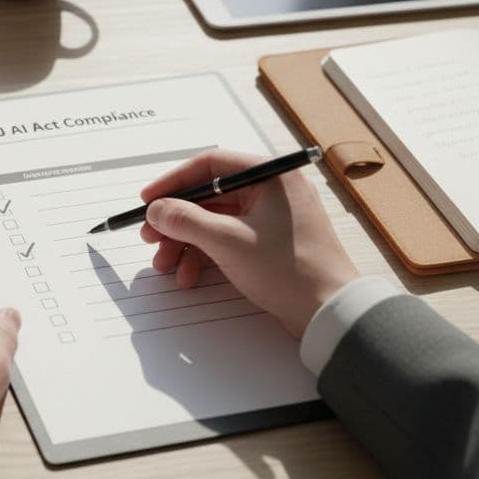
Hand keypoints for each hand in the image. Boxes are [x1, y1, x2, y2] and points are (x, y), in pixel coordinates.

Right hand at [139, 148, 359, 337]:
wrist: (329, 313)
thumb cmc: (289, 271)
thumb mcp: (227, 242)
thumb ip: (185, 220)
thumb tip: (156, 209)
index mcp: (270, 177)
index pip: (210, 165)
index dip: (173, 182)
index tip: (148, 200)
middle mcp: (272, 191)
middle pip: (209, 197)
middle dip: (176, 220)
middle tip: (151, 236)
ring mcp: (272, 217)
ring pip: (215, 220)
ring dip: (186, 242)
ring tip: (166, 264)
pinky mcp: (270, 242)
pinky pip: (228, 238)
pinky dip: (205, 255)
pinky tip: (189, 276)